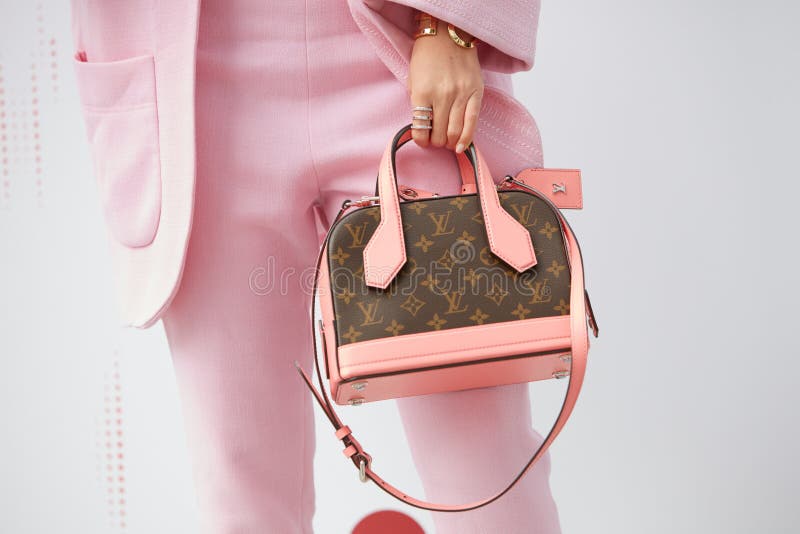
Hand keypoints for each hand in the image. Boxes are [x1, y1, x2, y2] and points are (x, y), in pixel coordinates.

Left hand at [407, 22, 483, 153]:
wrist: (446, 34)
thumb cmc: (426, 57)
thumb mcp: (412, 80)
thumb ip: (417, 104)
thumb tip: (422, 128)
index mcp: (422, 92)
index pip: (420, 129)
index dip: (421, 140)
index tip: (422, 140)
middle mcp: (442, 95)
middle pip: (439, 134)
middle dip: (436, 143)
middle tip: (435, 141)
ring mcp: (461, 94)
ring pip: (455, 131)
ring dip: (449, 142)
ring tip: (447, 143)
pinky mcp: (476, 92)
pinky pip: (472, 121)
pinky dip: (466, 138)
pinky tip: (461, 146)